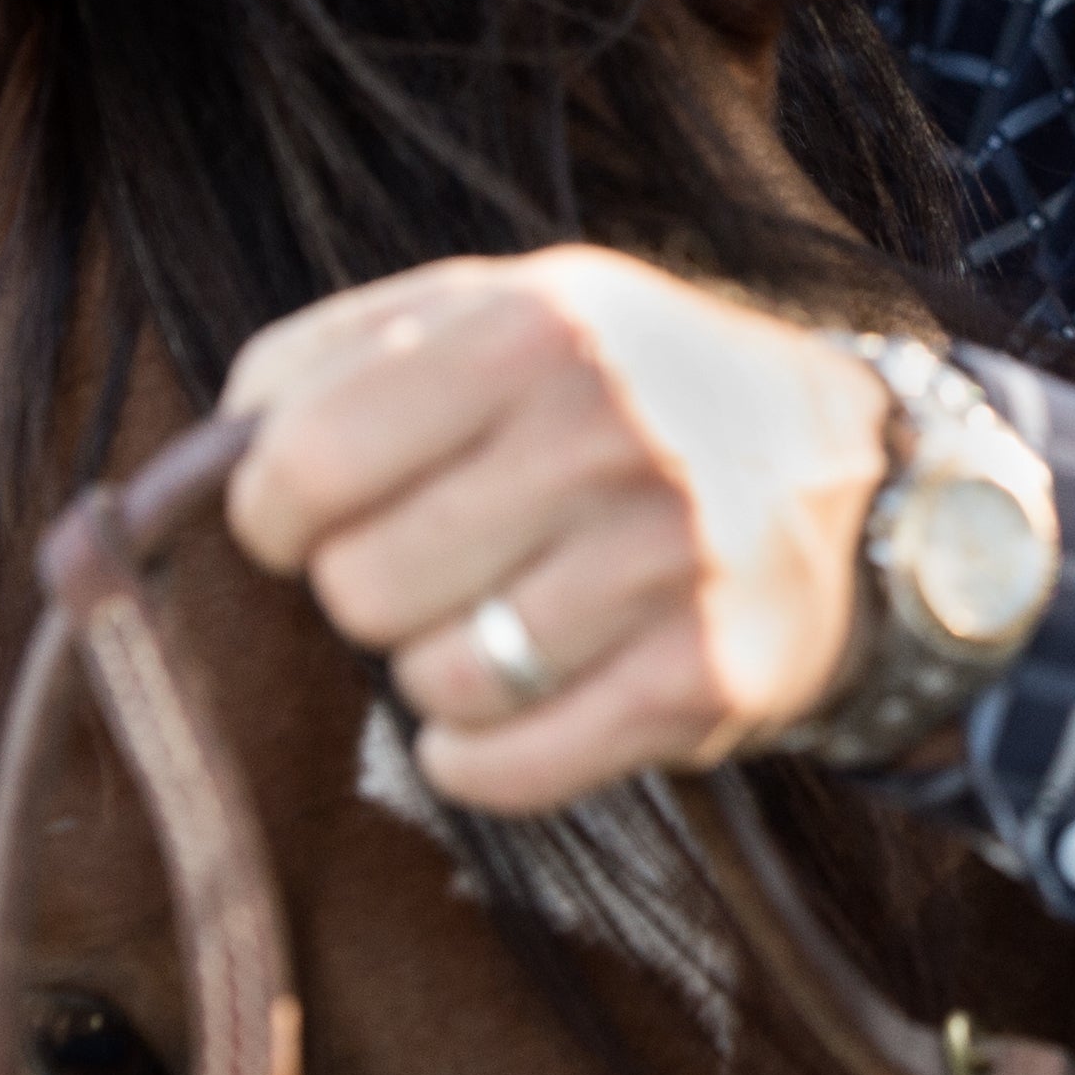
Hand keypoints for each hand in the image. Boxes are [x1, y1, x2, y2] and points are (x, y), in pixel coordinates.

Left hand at [218, 247, 896, 811]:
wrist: (855, 477)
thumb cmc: (637, 389)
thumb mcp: (515, 306)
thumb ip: (349, 350)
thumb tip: (219, 446)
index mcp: (539, 326)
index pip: (306, 457)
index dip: (272, 509)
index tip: (302, 516)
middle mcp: (610, 436)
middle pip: (359, 584)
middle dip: (369, 588)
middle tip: (432, 563)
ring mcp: (665, 565)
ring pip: (433, 681)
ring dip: (435, 668)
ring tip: (497, 618)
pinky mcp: (701, 681)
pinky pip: (506, 767)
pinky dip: (475, 756)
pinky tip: (506, 707)